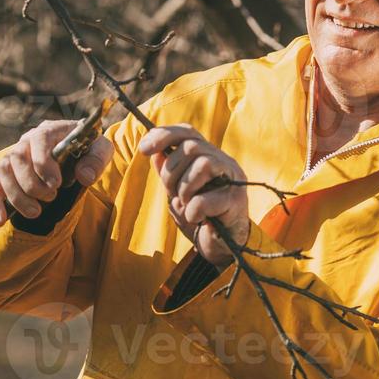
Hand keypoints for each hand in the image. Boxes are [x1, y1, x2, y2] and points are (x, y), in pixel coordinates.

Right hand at [0, 119, 112, 226]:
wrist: (77, 152)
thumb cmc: (88, 149)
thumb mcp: (101, 149)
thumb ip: (97, 160)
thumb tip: (85, 176)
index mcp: (50, 130)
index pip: (40, 139)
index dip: (43, 162)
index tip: (56, 183)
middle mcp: (27, 141)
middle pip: (17, 157)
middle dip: (32, 183)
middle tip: (51, 197)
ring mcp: (14, 157)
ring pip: (3, 172)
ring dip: (16, 195)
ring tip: (35, 212)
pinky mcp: (7, 175)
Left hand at [139, 124, 249, 267]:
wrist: (223, 247)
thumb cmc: (201, 217)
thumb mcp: (178, 192)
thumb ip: (168, 172)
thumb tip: (154, 152)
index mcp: (210, 156)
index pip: (187, 132)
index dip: (164, 135)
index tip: (143, 149)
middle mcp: (224, 162)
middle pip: (191, 147)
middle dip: (171, 172)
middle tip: (173, 194)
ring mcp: (233, 180)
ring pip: (202, 165)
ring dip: (184, 190)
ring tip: (187, 205)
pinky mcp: (235, 202)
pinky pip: (204, 200)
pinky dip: (193, 212)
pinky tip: (197, 219)